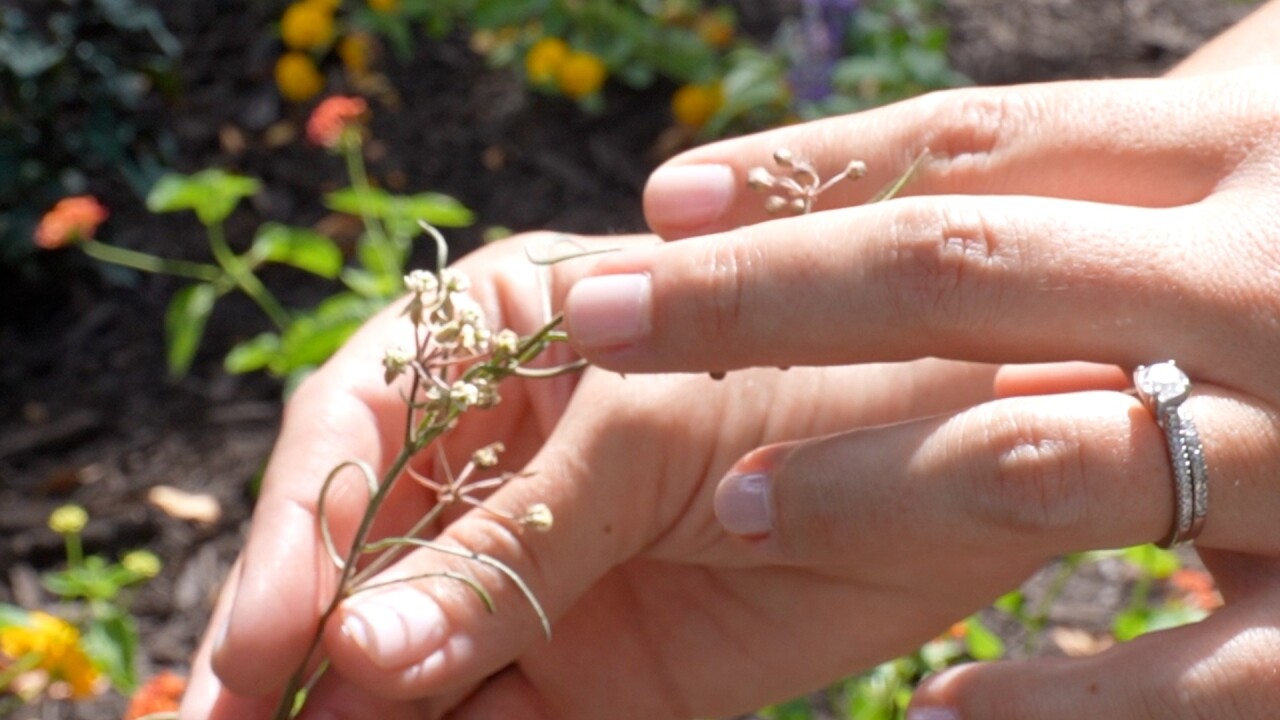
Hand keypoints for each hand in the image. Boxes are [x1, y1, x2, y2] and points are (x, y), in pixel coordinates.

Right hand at [181, 231, 1016, 719]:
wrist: (983, 452)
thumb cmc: (829, 372)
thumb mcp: (656, 434)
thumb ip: (515, 540)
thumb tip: (365, 653)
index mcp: (494, 345)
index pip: (351, 429)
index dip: (299, 532)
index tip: (270, 640)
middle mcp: (497, 460)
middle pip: (355, 558)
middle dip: (293, 647)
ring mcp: (540, 573)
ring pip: (409, 655)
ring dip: (355, 715)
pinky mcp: (598, 677)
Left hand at [562, 66, 1279, 717]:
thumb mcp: (1275, 170)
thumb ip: (1141, 170)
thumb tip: (950, 164)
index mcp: (1251, 152)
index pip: (976, 142)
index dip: (807, 169)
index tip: (661, 197)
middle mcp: (1271, 277)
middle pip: (956, 264)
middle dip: (755, 292)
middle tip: (599, 313)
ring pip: (1036, 455)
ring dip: (856, 480)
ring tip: (726, 505)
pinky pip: (1191, 672)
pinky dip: (1054, 696)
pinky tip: (939, 713)